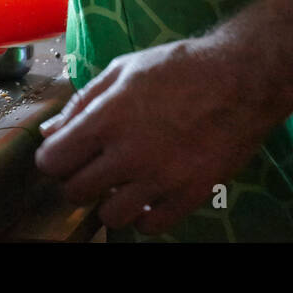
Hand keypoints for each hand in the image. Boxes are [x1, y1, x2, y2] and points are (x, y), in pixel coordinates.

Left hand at [34, 36, 284, 234]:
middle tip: (95, 167)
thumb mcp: (124, 68)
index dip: (54, 158)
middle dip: (79, 180)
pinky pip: (151, 226)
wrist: (242, 77)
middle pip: (75, 192)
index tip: (66, 154)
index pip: (52, 161)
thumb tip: (50, 131)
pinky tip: (151, 193)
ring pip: (110, 217)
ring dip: (111, 201)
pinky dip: (145, 214)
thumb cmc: (179, 66)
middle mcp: (128, 154)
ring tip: (125, 183)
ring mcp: (160, 178)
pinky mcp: (190, 194)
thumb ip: (83, 101)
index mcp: (106, 118)